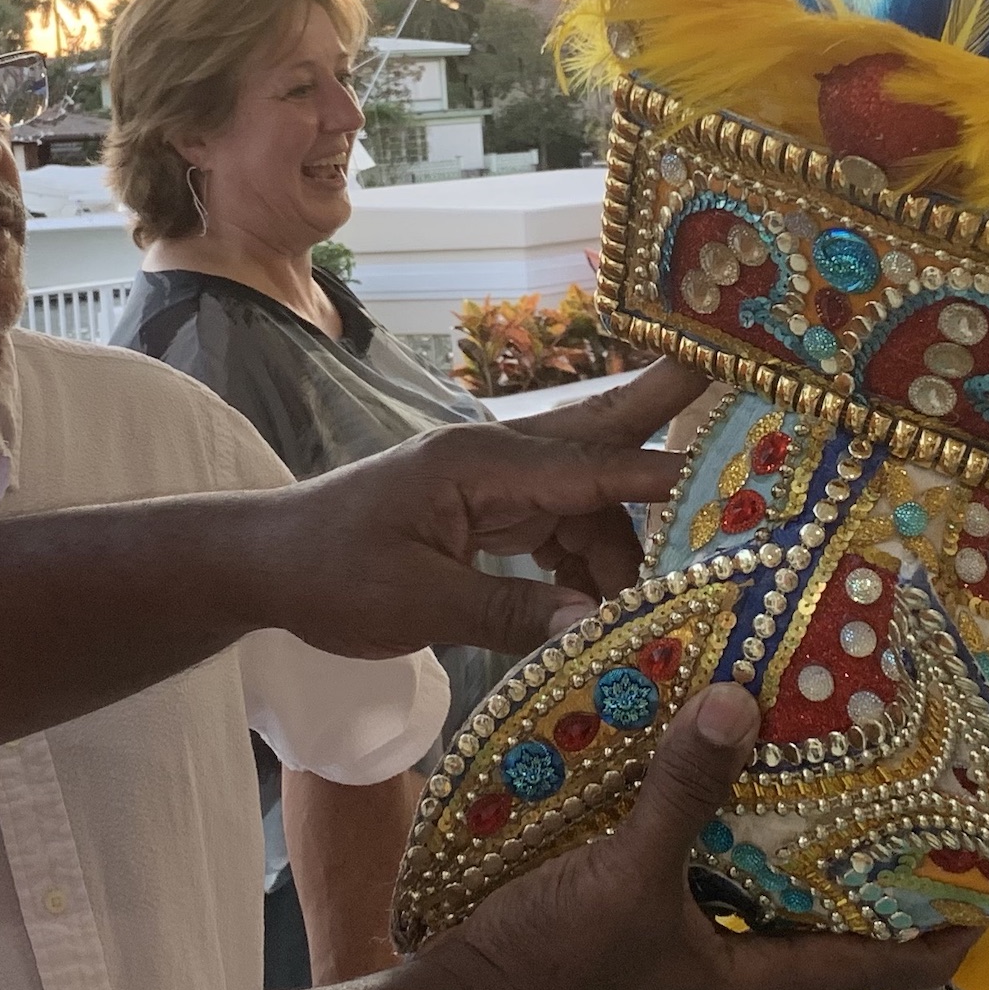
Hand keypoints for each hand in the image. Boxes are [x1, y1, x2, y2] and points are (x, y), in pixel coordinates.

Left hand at [270, 419, 685, 659]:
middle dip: (659, 413)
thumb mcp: (416, 605)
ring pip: (582, 499)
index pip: (583, 467)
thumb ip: (507, 611)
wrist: (264, 566)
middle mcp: (491, 462)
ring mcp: (488, 486)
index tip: (716, 476)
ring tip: (661, 589)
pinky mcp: (482, 514)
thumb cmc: (329, 576)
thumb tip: (591, 619)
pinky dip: (586, 558)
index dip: (651, 475)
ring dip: (620, 542)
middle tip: (724, 370)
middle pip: (594, 438)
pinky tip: (605, 599)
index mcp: (476, 466)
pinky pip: (555, 525)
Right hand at [420, 683, 975, 989]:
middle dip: (855, 856)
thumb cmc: (551, 977)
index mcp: (748, 983)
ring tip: (811, 747)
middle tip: (902, 777)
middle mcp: (722, 971)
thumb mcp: (625, 879)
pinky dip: (703, 821)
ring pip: (746, 883)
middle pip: (814, 914)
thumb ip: (683, 793)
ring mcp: (671, 951)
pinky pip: (686, 867)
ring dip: (773, 826)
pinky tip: (700, 762)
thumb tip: (742, 699)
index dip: (935, 933)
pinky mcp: (621, 923)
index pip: (873, 965)